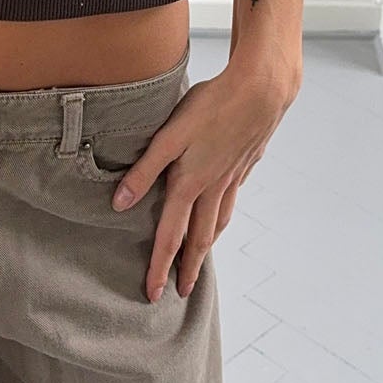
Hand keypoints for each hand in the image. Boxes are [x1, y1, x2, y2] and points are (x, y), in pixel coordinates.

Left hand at [112, 55, 301, 303]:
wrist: (262, 89)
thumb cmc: (213, 105)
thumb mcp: (169, 135)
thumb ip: (144, 170)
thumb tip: (120, 204)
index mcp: (190, 184)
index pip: (170, 236)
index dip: (160, 266)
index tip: (153, 293)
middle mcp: (213, 188)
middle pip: (199, 239)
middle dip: (188, 268)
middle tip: (181, 291)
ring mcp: (232, 178)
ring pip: (218, 222)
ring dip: (208, 246)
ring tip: (200, 260)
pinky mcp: (243, 165)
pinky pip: (231, 201)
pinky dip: (223, 216)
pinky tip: (220, 212)